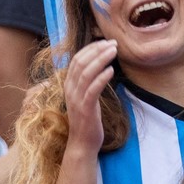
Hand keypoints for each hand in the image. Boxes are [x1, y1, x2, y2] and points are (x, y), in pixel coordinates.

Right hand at [63, 39, 116, 153]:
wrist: (83, 142)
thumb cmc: (88, 117)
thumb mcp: (86, 95)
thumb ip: (89, 81)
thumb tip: (101, 63)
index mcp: (69, 85)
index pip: (76, 59)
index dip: (91, 48)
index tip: (106, 41)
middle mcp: (70, 90)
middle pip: (80, 63)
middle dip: (97, 50)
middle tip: (113, 43)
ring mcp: (76, 99)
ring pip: (86, 74)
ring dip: (101, 59)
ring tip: (114, 51)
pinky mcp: (85, 109)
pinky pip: (92, 90)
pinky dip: (101, 78)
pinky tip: (111, 70)